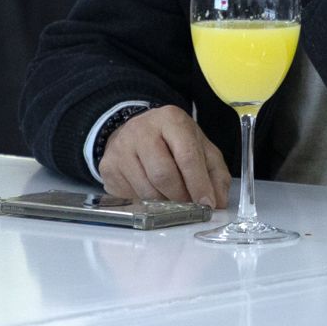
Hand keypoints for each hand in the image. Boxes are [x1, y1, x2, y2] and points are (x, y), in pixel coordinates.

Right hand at [98, 105, 230, 207]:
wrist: (137, 130)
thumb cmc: (172, 141)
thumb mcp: (200, 147)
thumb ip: (215, 173)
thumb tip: (218, 202)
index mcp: (171, 120)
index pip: (187, 156)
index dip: (199, 184)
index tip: (207, 204)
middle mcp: (142, 129)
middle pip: (164, 175)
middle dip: (181, 197)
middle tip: (190, 206)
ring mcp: (121, 148)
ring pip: (146, 190)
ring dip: (164, 204)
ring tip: (172, 200)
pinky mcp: (108, 166)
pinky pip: (130, 197)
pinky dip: (146, 204)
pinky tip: (153, 195)